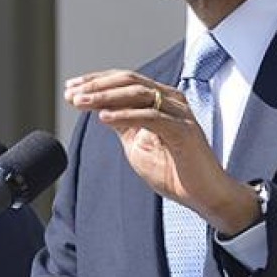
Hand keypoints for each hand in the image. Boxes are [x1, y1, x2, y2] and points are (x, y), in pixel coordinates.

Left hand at [65, 70, 258, 234]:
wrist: (205, 196)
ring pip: (138, 93)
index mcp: (161, 99)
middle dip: (96, 85)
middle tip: (71, 93)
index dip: (96, 81)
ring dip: (105, 97)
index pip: (124, 80)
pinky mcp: (184, 131)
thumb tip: (99, 109)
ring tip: (80, 102)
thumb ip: (122, 124)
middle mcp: (171, 100)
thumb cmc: (174, 171)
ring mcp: (180, 113)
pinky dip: (125, 115)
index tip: (71, 88)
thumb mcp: (138, 144)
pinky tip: (103, 117)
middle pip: (129, 80)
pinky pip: (150, 117)